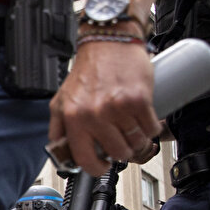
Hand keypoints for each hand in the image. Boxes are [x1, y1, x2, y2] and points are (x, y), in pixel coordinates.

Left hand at [48, 41, 158, 174]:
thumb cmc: (88, 70)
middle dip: (121, 151)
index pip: (84, 159)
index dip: (96, 168)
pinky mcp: (139, 100)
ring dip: (137, 139)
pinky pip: (151, 128)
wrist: (109, 41)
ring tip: (131, 126)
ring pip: (136, 143)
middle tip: (120, 139)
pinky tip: (142, 118)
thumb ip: (59, 129)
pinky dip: (150, 127)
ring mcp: (118, 108)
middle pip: (117, 153)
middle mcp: (94, 114)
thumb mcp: (61, 101)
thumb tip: (63, 155)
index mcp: (73, 117)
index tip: (102, 165)